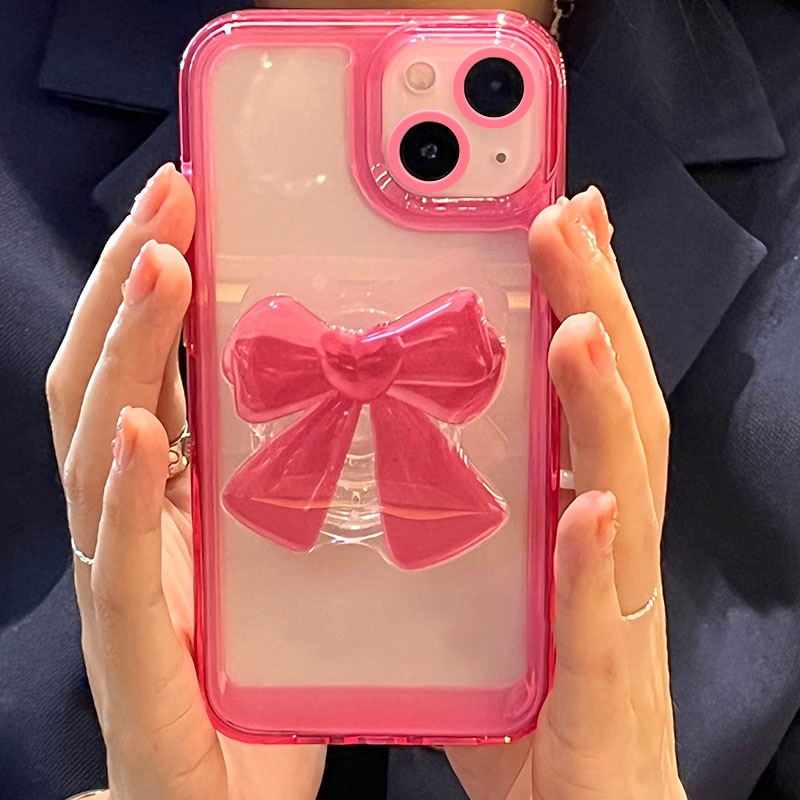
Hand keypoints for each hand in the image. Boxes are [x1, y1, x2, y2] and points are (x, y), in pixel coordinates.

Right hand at [46, 164, 325, 799]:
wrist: (248, 796)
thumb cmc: (280, 671)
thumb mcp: (298, 546)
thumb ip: (306, 470)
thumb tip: (355, 375)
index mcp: (179, 496)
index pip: (157, 370)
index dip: (164, 284)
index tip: (194, 201)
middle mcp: (138, 524)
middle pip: (113, 382)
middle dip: (131, 286)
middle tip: (169, 199)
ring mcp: (125, 583)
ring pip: (99, 450)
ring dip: (125, 351)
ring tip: (157, 267)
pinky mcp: (136, 657)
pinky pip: (121, 566)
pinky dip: (123, 491)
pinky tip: (140, 430)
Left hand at [445, 188, 686, 799]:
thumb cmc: (525, 701)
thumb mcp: (484, 585)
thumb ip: (463, 517)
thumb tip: (408, 443)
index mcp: (572, 516)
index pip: (577, 392)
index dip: (577, 303)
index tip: (556, 220)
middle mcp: (604, 545)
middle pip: (609, 410)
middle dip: (595, 306)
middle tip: (564, 215)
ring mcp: (614, 612)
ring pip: (623, 486)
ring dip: (602, 401)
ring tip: (580, 318)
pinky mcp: (598, 691)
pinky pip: (598, 618)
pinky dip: (595, 557)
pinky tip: (588, 502)